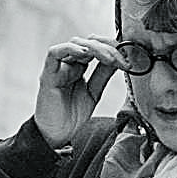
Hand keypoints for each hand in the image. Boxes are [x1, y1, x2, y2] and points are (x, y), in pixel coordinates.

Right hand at [35, 34, 124, 148]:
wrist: (57, 135)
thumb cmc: (72, 116)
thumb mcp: (94, 92)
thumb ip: (103, 74)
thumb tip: (119, 59)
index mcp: (80, 67)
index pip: (97, 47)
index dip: (113, 49)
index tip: (129, 59)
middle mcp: (69, 64)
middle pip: (89, 42)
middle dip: (109, 47)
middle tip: (123, 59)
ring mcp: (58, 68)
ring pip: (75, 43)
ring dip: (96, 47)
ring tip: (110, 59)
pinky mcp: (48, 74)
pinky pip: (54, 53)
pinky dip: (70, 48)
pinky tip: (85, 53)